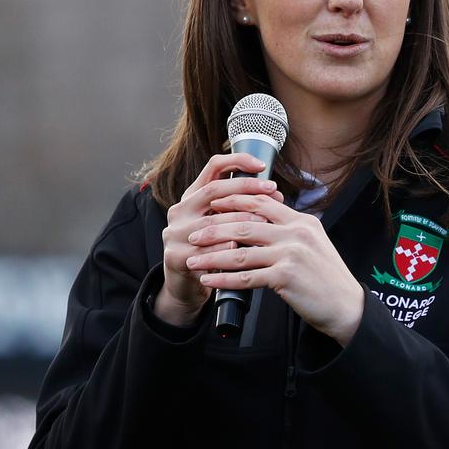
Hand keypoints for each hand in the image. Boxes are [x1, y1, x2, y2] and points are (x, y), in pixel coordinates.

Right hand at [155, 153, 283, 325]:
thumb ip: (240, 206)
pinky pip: (204, 251)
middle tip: (273, 191)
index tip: (262, 165)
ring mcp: (174, 233)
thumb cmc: (213, 251)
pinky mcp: (174, 256)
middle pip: (214, 190)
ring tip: (265, 221)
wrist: (186, 287)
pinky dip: (226, 249)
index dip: (237, 161)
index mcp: (192, 196)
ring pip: (212, 222)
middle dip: (247, 188)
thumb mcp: (223, 223)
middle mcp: (180, 210)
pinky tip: (243, 248)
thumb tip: (274, 193)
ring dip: (242, 220)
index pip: (213, 167)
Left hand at [185, 192, 364, 344]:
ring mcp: (291, 254)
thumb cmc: (327, 278)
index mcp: (302, 221)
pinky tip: (208, 280)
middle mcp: (296, 233)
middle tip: (194, 234)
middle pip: (244, 225)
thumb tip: (262, 222)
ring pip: (240, 252)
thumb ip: (290, 231)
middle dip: (214, 229)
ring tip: (193, 258)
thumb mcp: (313, 244)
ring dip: (212, 256)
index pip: (261, 202)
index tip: (212, 205)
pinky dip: (223, 279)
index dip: (233, 201)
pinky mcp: (285, 277)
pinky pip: (246, 277)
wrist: (346, 306)